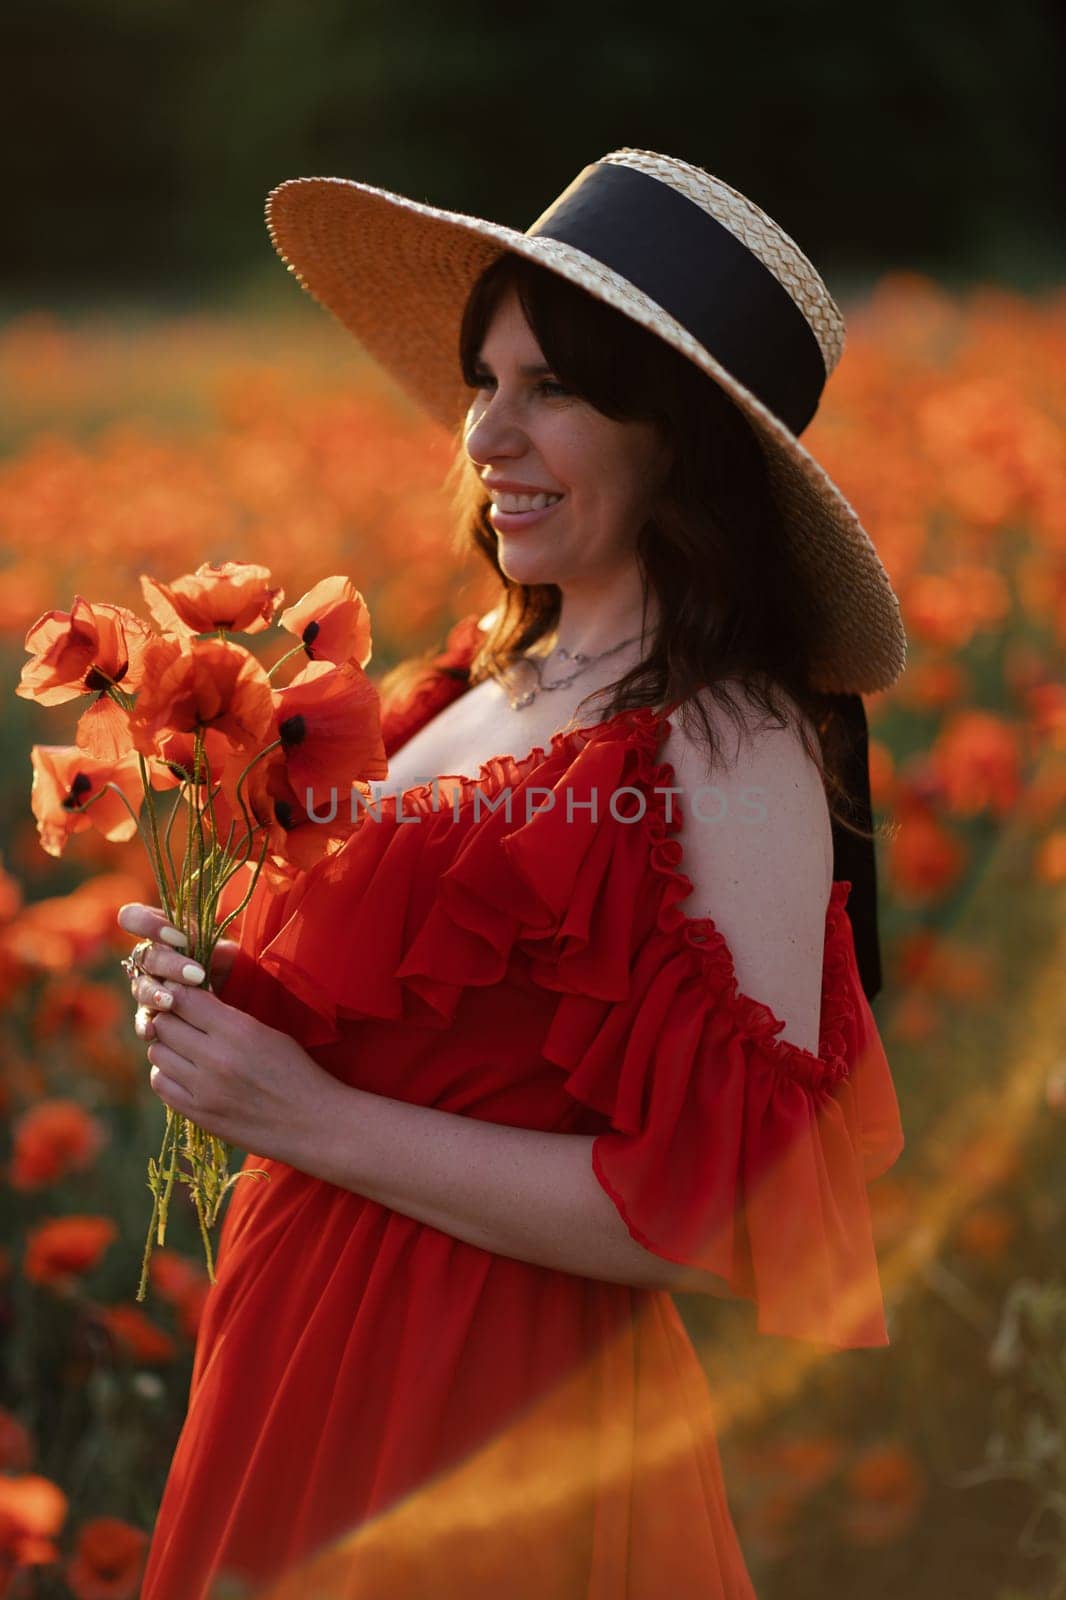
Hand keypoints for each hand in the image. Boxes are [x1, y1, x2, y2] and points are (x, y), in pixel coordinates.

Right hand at [117, 903, 239, 1041]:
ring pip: (141, 987)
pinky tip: (151, 1031)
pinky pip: (142, 1019)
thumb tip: (189, 940)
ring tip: (171, 1001)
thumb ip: (205, 943)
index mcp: (161, 932)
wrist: (237, 996)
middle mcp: (149, 959)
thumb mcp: (223, 950)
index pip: (134, 918)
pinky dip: (145, 1025)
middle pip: (145, 956)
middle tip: (196, 975)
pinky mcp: (150, 1014)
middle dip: (169, 964)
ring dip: (155, 993)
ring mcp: (147, 986)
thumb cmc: (227, 964)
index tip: (179, 937)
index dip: (147, 924)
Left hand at [119, 908, 338, 1159]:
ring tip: (184, 1046)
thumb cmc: (296, 1072)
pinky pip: (160, 1084)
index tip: (183, 993)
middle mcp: (216, 1059)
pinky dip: (167, 1073)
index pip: (184, 999)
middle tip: (181, 1019)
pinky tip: (184, 1071)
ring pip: (157, 1053)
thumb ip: (228, 1017)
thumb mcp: (268, 1033)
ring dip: (167, 1045)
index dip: (179, 992)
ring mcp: (204, 1090)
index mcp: (239, 1031)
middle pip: (164, 1024)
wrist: (311, 1123)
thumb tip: (189, 1000)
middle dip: (170, 1016)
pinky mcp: (198, 1115)